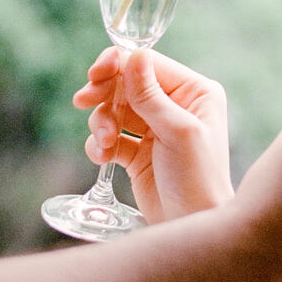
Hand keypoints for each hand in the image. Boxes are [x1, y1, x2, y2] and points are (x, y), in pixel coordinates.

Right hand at [74, 47, 233, 222]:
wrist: (191, 226)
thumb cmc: (198, 179)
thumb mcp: (177, 132)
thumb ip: (151, 96)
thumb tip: (134, 55)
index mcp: (195, 91)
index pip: (149, 64)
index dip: (119, 64)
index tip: (95, 75)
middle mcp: (176, 105)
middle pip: (127, 82)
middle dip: (104, 93)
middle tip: (83, 101)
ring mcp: (155, 128)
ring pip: (114, 109)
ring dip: (102, 123)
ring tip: (106, 143)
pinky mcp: (137, 152)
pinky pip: (110, 136)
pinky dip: (100, 144)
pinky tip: (103, 157)